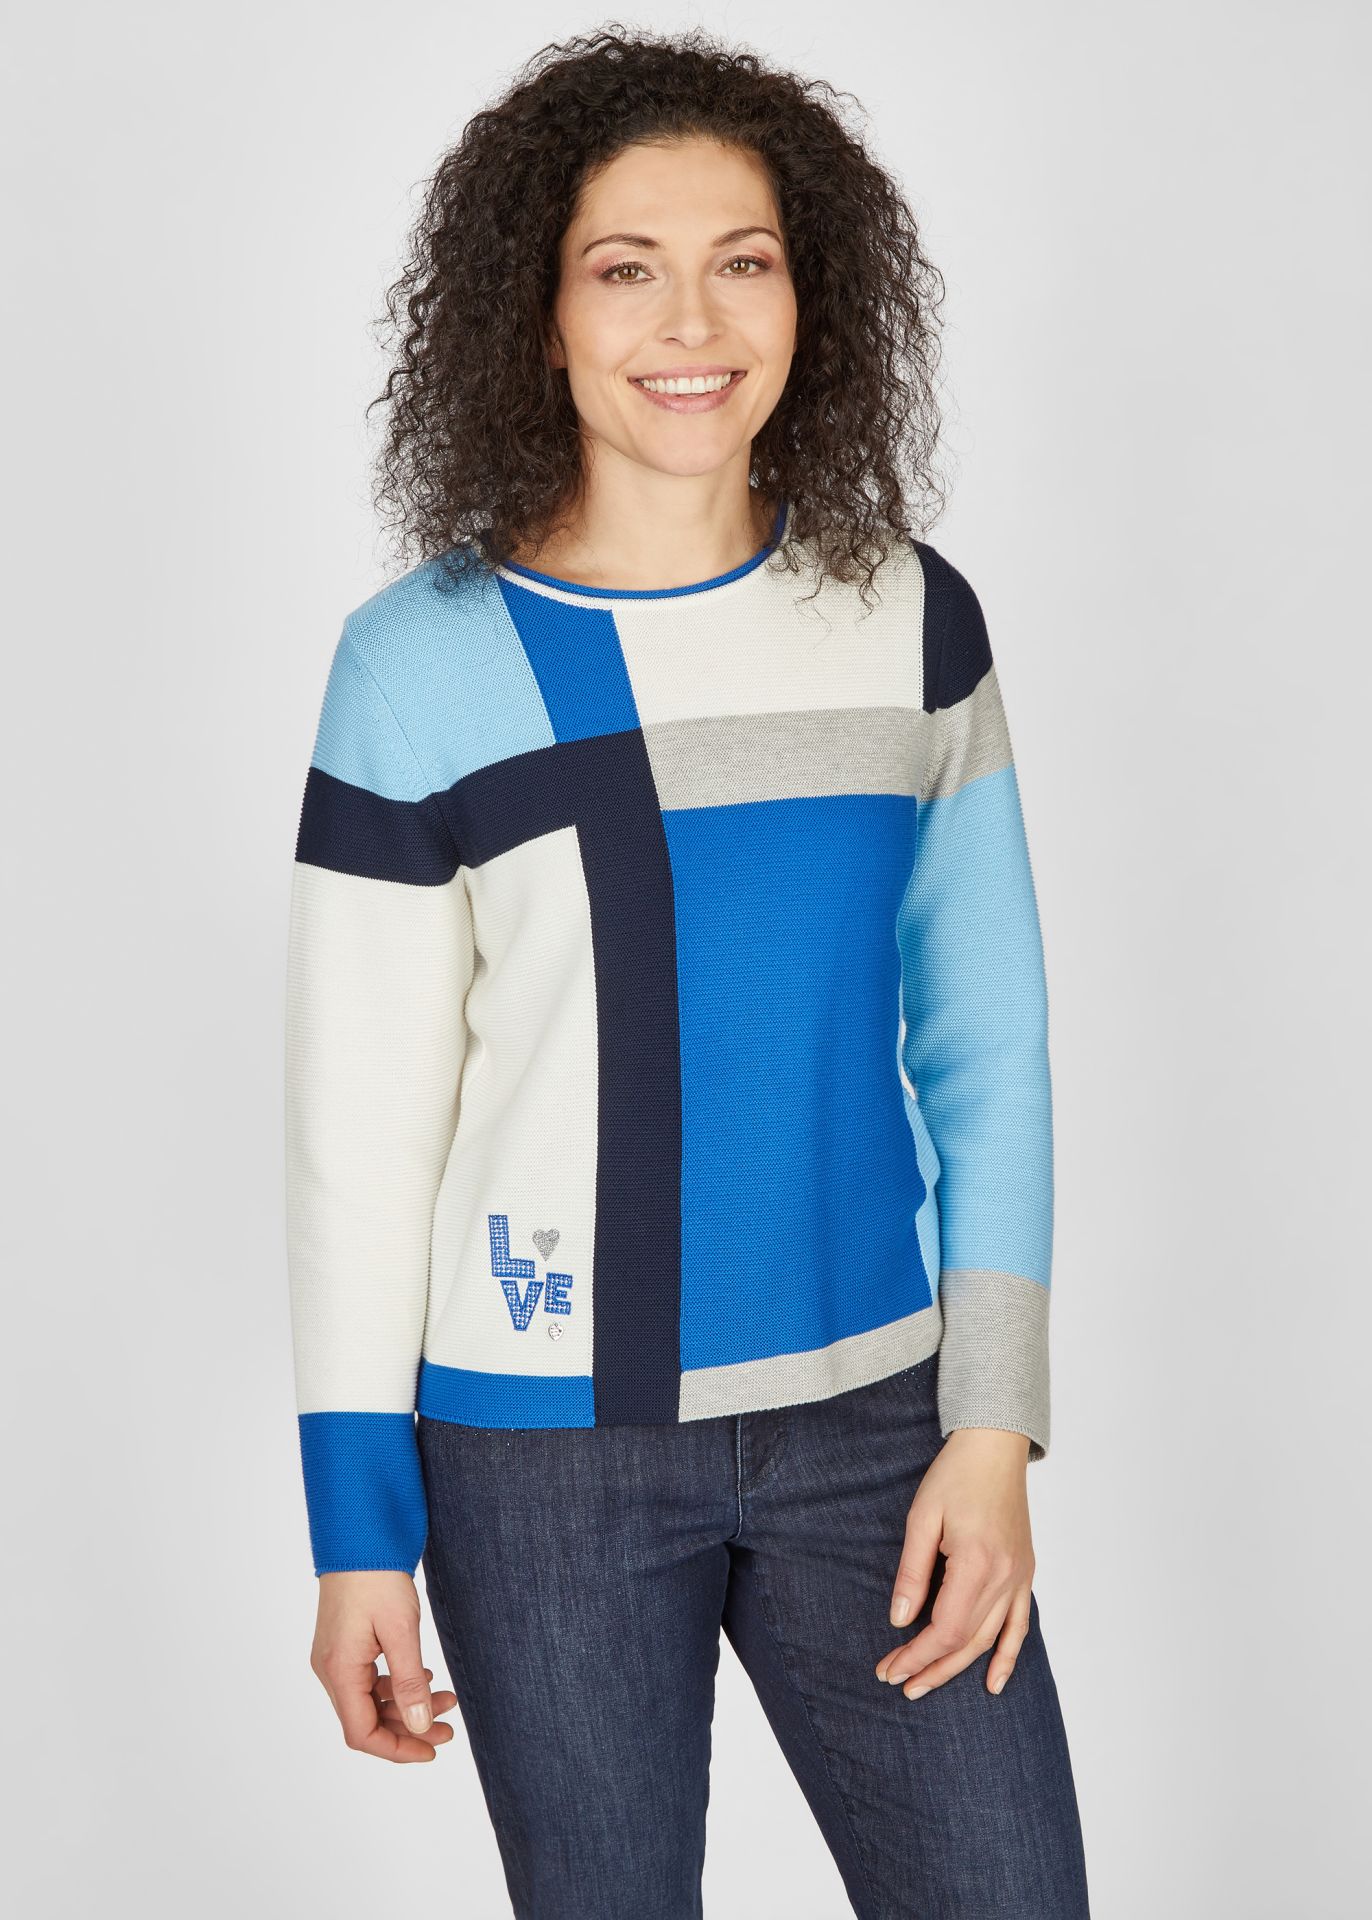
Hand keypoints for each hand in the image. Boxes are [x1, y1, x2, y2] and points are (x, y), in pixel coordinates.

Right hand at [310, 1570, 457, 1761]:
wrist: (359, 1535)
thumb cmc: (377, 1576)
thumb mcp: (401, 1630)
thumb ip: (409, 1683)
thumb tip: (420, 1727)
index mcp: (339, 1671)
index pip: (362, 1733)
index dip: (398, 1750)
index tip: (432, 1749)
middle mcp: (330, 1669)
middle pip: (366, 1720)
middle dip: (409, 1728)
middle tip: (448, 1726)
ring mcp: (334, 1657)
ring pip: (369, 1701)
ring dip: (405, 1705)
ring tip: (446, 1699)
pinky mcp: (343, 1645)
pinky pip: (366, 1680)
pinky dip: (394, 1686)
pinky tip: (423, 1677)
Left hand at [874, 1428, 1034, 1700]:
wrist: (995, 1447)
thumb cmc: (956, 1475)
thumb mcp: (922, 1518)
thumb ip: (912, 1572)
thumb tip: (899, 1620)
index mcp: (977, 1563)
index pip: (944, 1629)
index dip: (916, 1655)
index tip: (889, 1668)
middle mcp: (1004, 1577)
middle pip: (966, 1641)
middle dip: (930, 1667)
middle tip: (899, 1683)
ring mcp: (1019, 1577)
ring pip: (990, 1639)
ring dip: (958, 1667)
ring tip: (927, 1684)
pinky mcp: (1025, 1573)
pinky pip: (1020, 1625)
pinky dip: (1009, 1656)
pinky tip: (993, 1682)